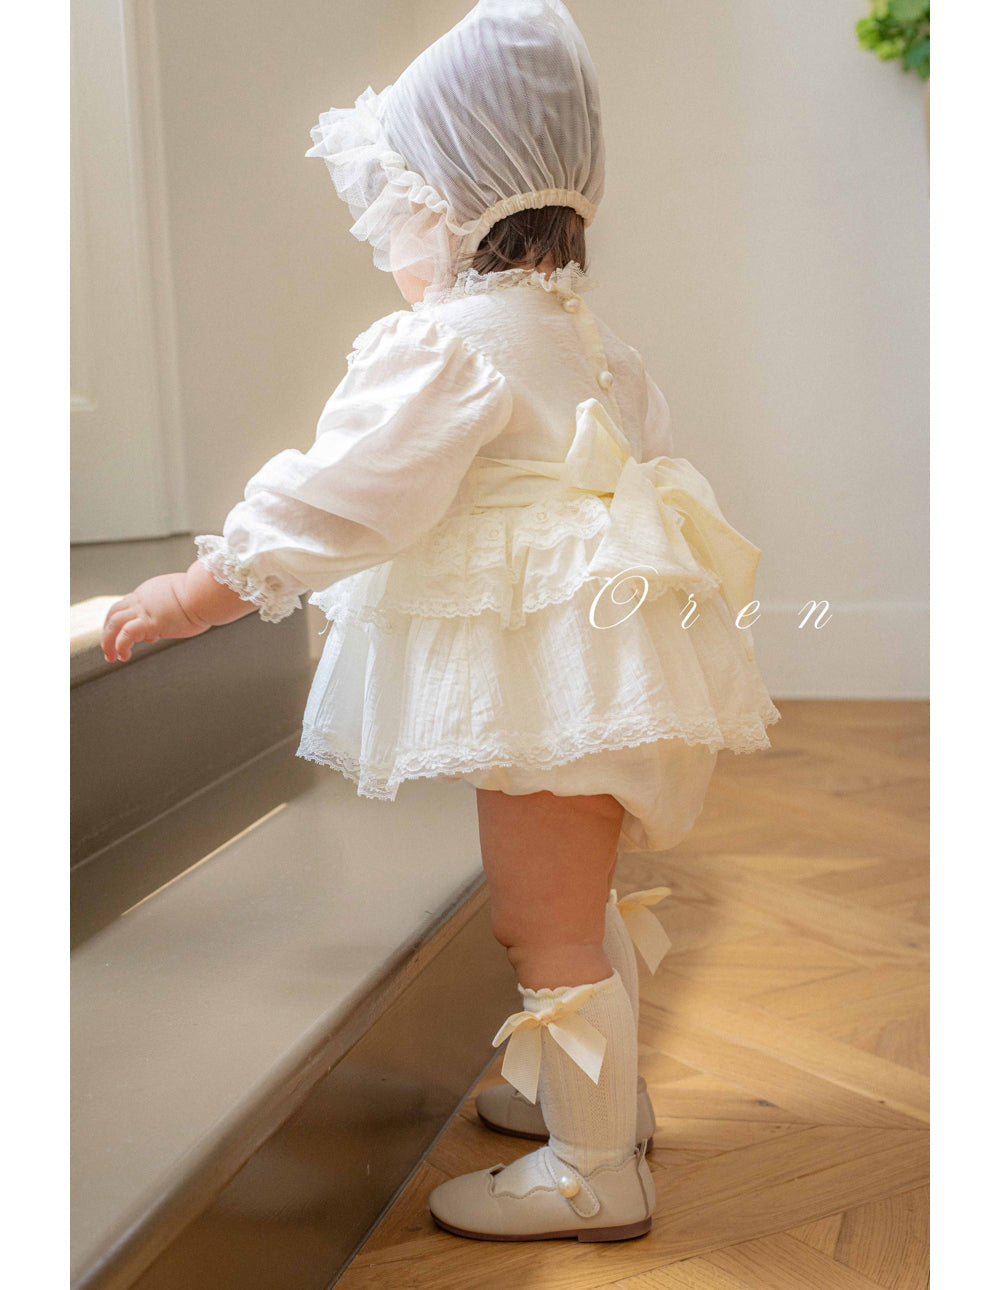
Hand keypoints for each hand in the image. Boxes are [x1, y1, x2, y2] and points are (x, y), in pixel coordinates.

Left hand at [101, 562, 254, 661]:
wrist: (206, 594)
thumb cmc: (204, 597)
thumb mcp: (184, 600)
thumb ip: (174, 609)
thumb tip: (175, 620)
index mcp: (149, 592)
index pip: (128, 605)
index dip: (124, 621)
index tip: (130, 637)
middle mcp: (142, 599)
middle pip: (114, 613)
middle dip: (107, 631)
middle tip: (109, 649)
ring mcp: (144, 610)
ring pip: (114, 623)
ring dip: (108, 642)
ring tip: (112, 657)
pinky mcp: (150, 622)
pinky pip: (126, 634)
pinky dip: (120, 645)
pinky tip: (123, 656)